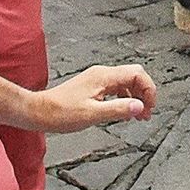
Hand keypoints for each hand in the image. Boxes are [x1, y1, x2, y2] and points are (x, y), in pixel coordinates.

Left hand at [36, 64, 156, 133]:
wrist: (39, 112)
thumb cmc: (61, 113)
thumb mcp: (92, 115)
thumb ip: (118, 109)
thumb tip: (139, 107)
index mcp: (104, 76)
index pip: (137, 74)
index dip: (148, 90)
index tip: (150, 108)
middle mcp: (101, 74)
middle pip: (133, 75)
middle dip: (144, 92)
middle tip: (146, 113)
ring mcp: (96, 79)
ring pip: (125, 82)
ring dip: (135, 97)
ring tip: (138, 115)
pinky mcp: (92, 87)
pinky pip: (116, 88)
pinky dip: (124, 98)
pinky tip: (122, 111)